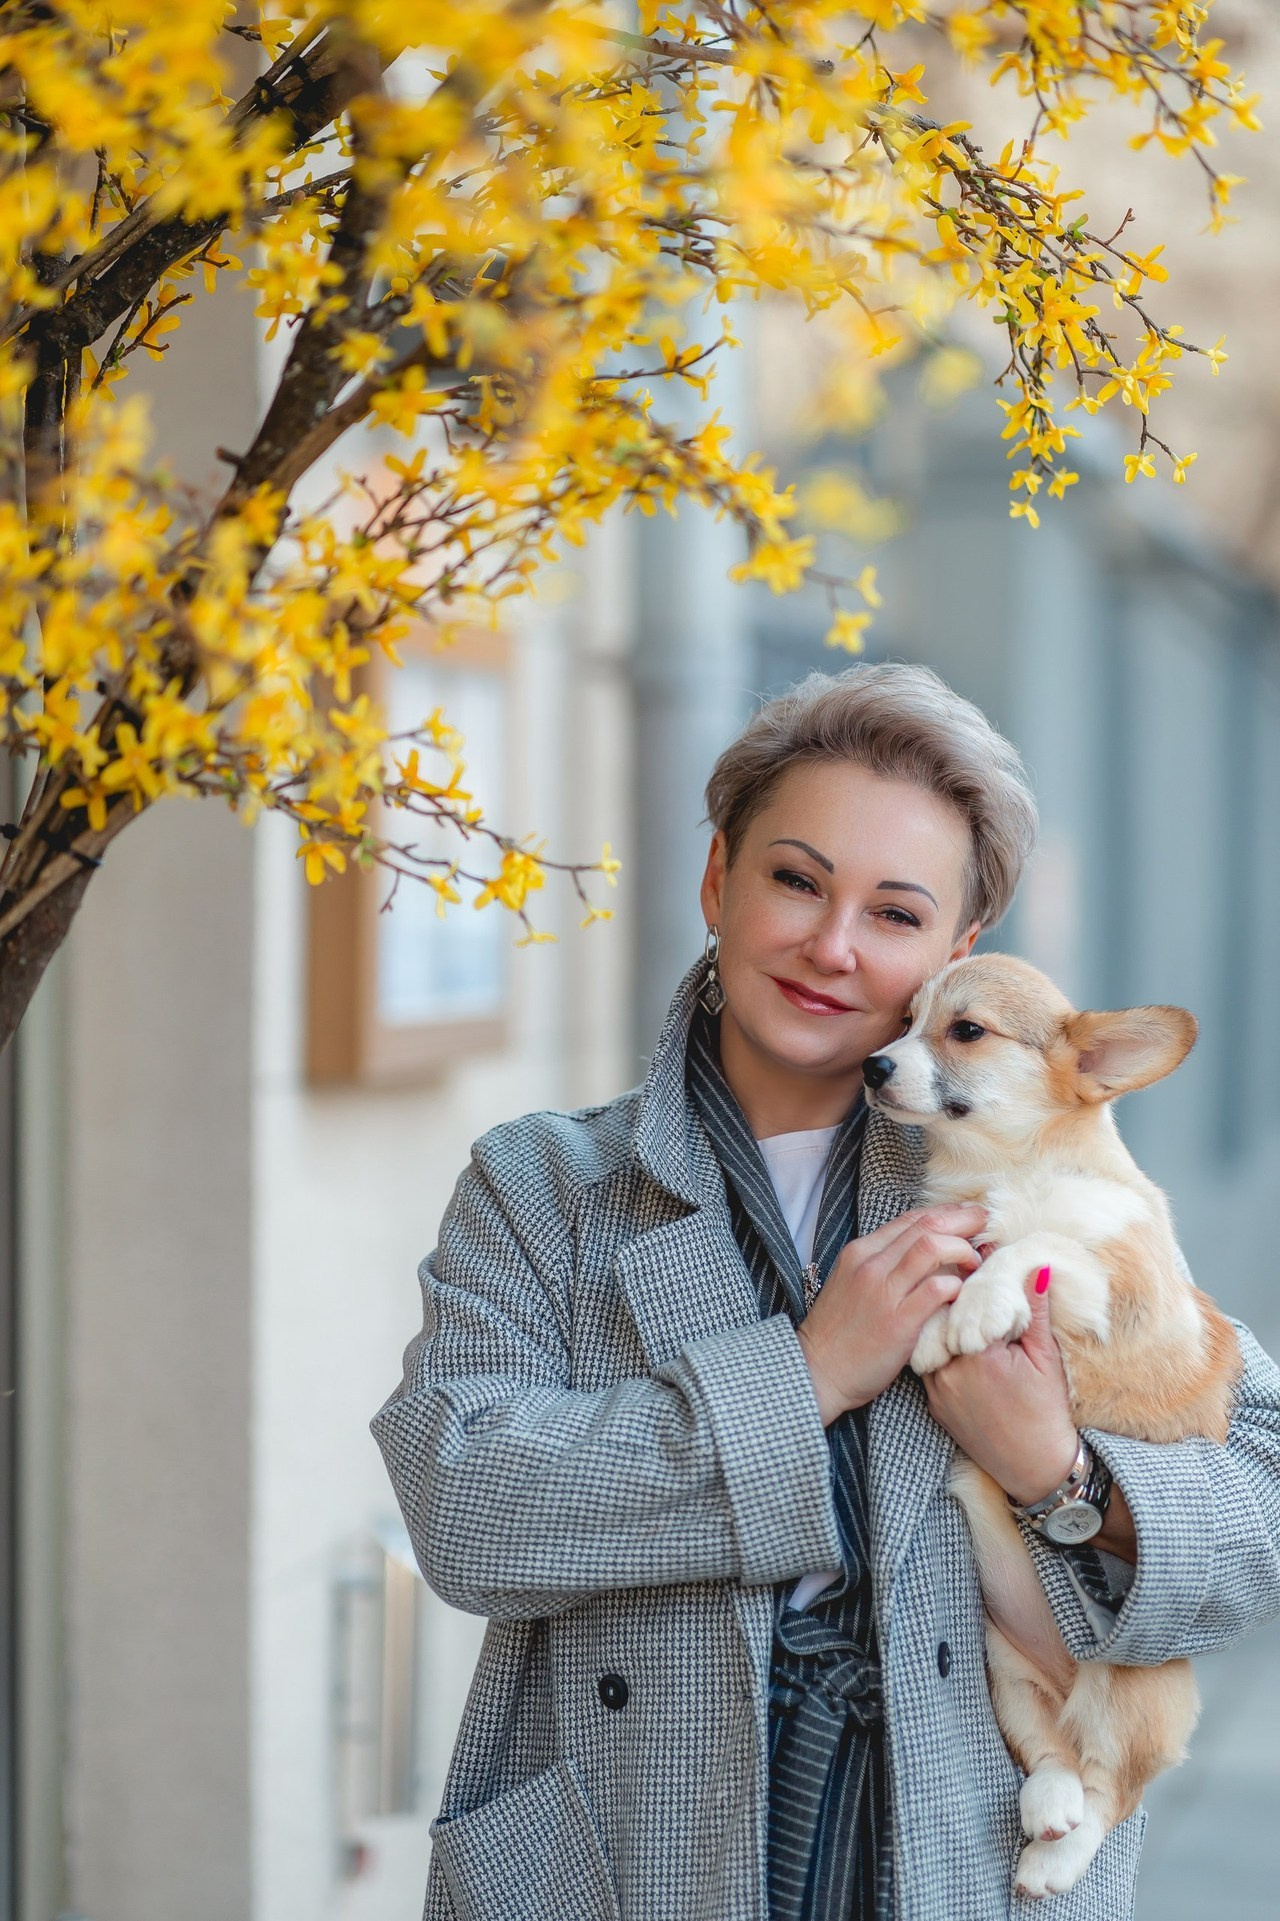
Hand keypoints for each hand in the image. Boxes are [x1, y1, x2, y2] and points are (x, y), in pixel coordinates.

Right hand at [796, 1205, 987, 1425]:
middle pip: (926, 1226)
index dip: (946, 1213)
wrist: (818, 1371)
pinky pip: (937, 1290)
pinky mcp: (898, 1321)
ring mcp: (884, 1292)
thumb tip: (925, 1252)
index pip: (911, 1219)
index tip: (968, 1216)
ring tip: (975, 1262)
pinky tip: (963, 1293)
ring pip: (932, 1248)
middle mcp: (871, 1265)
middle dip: (962, 1220)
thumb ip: (884, 1265)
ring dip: (962, 1250)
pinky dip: (957, 1286)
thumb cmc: (840, 1333)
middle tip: (984, 1224)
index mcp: (860, 1253)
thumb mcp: (852, 1284)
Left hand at [922, 1265, 1078, 1505]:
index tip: (985, 1267)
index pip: (967, 1301)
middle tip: (972, 1281)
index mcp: (979, 1355)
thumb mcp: (1046, 1357)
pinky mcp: (932, 1403)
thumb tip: (1037, 1267)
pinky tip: (960, 1343)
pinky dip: (943, 1350)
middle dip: (958, 1299)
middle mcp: (949, 1371)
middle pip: (945, 1317)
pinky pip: (931, 1363)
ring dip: (947, 1324)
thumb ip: (1035, 1310)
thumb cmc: (1046, 1412)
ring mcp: (937, 1389)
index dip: (976, 1281)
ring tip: (968, 1313)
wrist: (1034, 1467)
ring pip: (933, 1339)